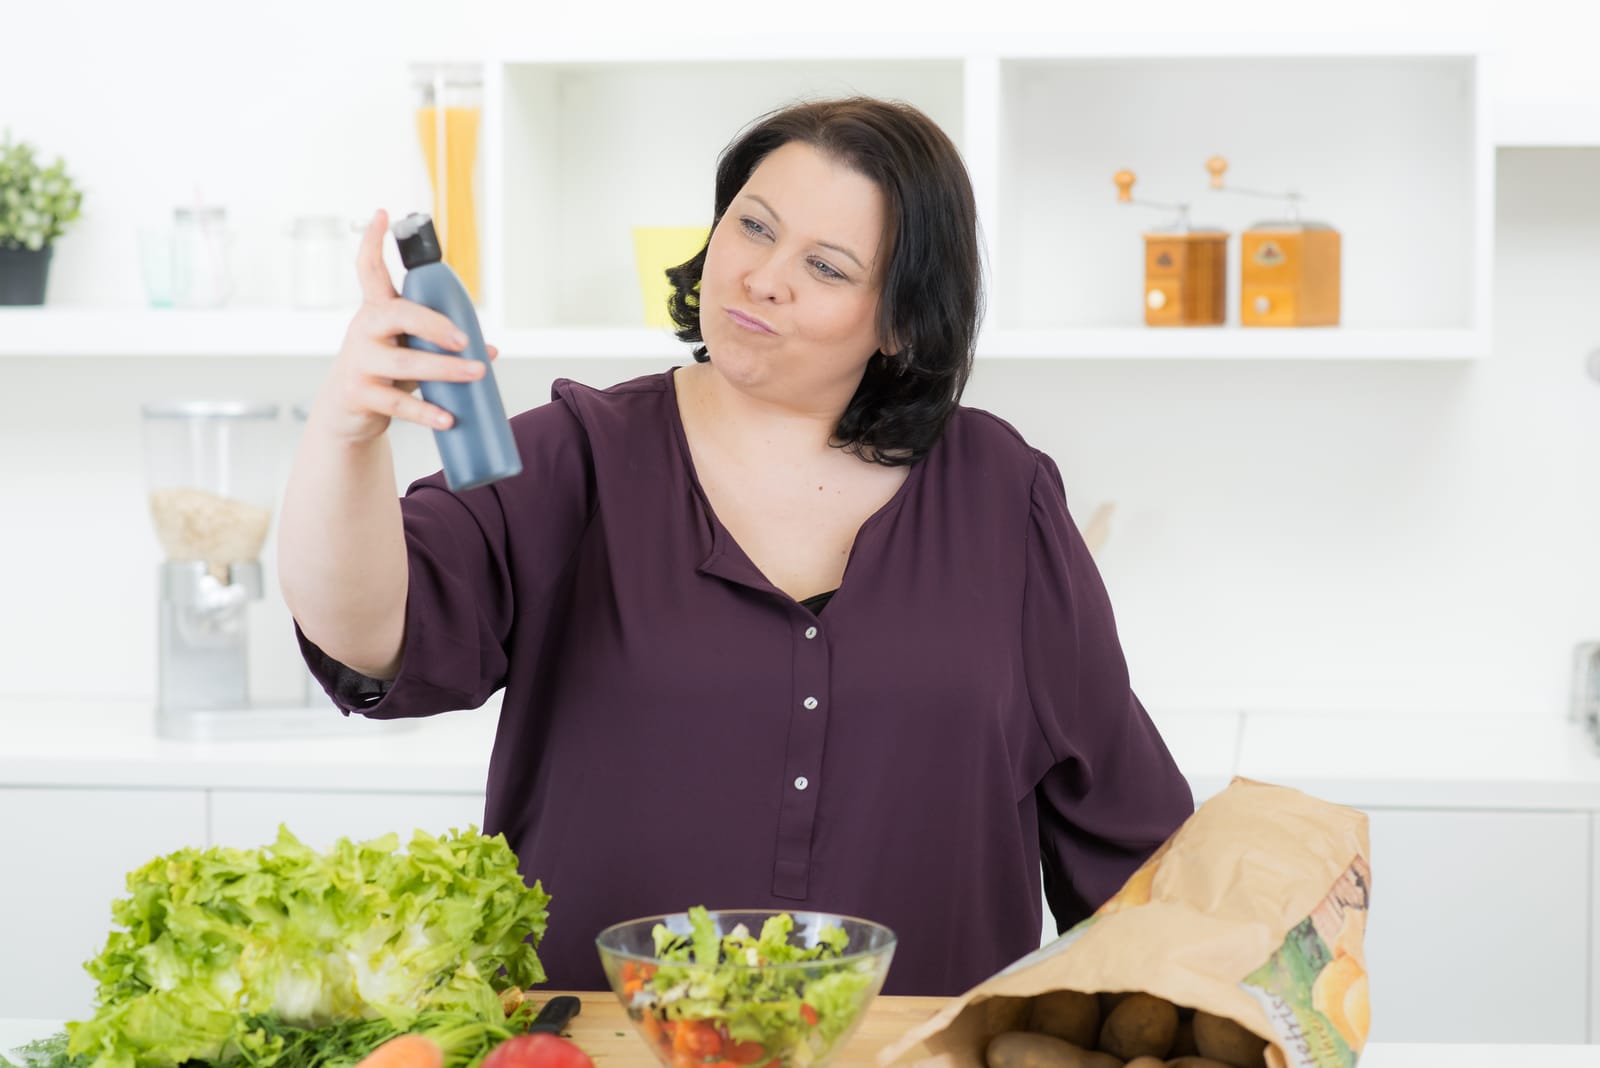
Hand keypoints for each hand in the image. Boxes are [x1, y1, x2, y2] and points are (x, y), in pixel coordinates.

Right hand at [311, 208, 497, 443]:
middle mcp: (364, 330)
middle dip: (434, 324)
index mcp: (377, 311)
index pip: (369, 270)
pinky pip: (398, 403)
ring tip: (476, 373)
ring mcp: (359, 361)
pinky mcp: (360, 393)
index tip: (383, 214)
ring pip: (404, 362)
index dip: (373, 242)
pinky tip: (447, 418)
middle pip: (398, 314)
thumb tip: (490, 350)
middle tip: (464, 339)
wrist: (349, 413)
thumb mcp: (410, 351)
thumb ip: (442, 344)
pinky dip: (426, 411)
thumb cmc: (387, 372)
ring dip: (445, 369)